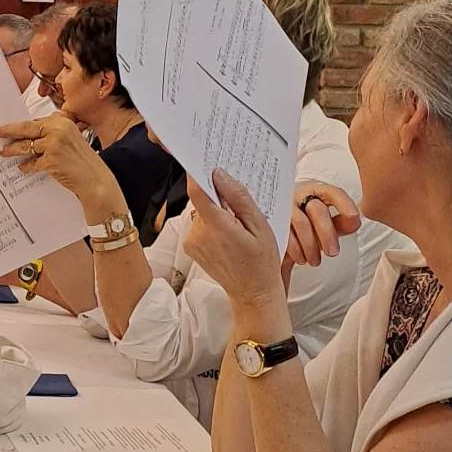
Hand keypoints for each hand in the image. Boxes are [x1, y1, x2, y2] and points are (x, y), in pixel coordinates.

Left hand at [0, 114, 119, 210]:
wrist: (95, 180)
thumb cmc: (83, 162)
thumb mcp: (70, 141)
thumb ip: (53, 134)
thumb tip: (29, 136)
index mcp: (63, 121)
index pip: (36, 121)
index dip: (21, 125)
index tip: (9, 127)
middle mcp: (59, 129)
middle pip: (27, 128)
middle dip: (10, 131)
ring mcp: (54, 144)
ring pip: (26, 145)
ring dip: (12, 150)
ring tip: (2, 152)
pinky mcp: (51, 160)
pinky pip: (32, 163)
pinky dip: (26, 166)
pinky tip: (21, 168)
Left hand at [183, 169, 285, 318]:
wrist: (253, 293)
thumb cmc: (262, 261)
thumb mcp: (260, 226)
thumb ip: (238, 198)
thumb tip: (219, 174)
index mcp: (218, 227)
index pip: (197, 191)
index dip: (198, 173)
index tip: (204, 159)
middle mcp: (199, 234)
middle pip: (202, 199)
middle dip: (217, 195)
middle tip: (238, 202)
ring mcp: (192, 241)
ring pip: (201, 211)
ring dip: (216, 211)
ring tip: (237, 225)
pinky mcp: (190, 247)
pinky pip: (199, 224)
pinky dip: (212, 224)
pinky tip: (228, 235)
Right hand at [286, 182, 361, 268]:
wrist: (281, 227)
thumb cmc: (311, 222)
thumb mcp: (330, 222)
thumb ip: (344, 222)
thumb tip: (354, 220)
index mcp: (318, 192)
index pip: (334, 193)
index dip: (345, 204)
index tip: (354, 217)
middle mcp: (300, 196)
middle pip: (317, 210)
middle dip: (327, 234)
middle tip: (333, 253)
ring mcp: (285, 207)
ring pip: (301, 223)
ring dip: (311, 245)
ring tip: (316, 261)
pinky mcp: (273, 222)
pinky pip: (286, 234)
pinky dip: (296, 249)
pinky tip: (302, 259)